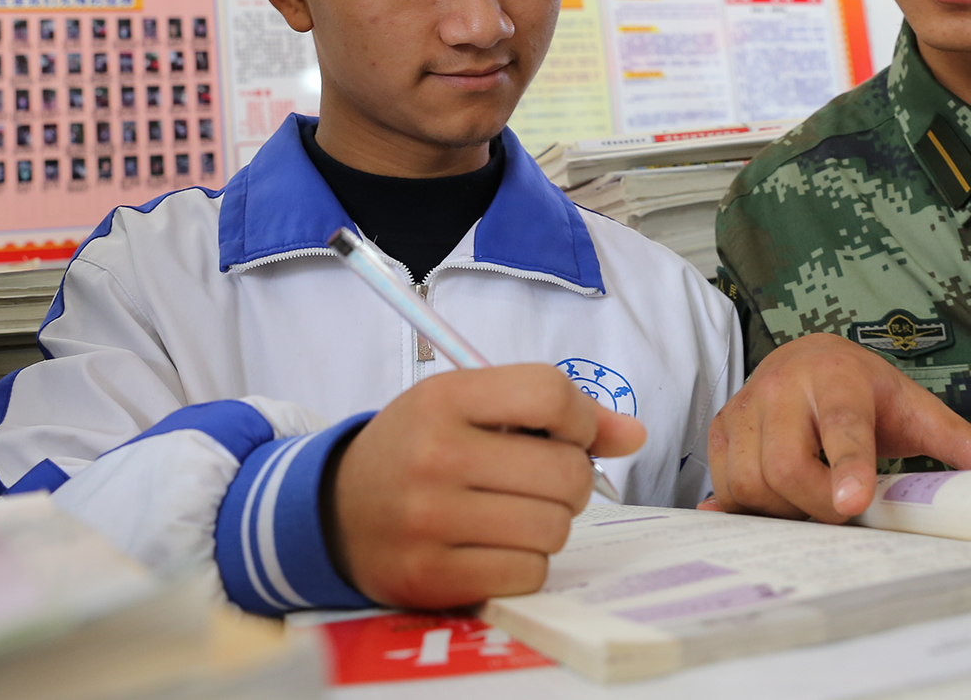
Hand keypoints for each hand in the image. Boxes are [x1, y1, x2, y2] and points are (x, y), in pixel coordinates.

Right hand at [329, 364, 646, 608]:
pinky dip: (525, 564)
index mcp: (445, 398)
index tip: (566, 434)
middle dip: (570, 480)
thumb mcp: (468, 407)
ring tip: (515, 514)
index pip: (550, 393)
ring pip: (554, 528)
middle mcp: (435, 454)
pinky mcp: (432, 576)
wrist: (335, 511)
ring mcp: (430, 519)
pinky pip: (528, 573)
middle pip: (566, 471)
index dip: (579, 418)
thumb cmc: (417, 450)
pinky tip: (494, 547)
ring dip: (549, 525)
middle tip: (539, 482)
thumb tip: (635, 435)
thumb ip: (553, 413)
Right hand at [704, 333, 970, 522]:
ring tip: (811, 500)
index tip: (851, 504)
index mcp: (838, 376)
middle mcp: (784, 385)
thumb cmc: (867, 389)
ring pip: (750, 479)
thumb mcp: (916, 408)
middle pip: (784, 464)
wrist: (811, 356)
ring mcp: (746, 404)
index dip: (846, 467)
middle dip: (813, 503)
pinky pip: (725, 481)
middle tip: (842, 510)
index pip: (843, 426)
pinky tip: (775, 500)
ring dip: (781, 508)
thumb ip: (962, 442)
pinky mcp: (722, 426)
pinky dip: (748, 504)